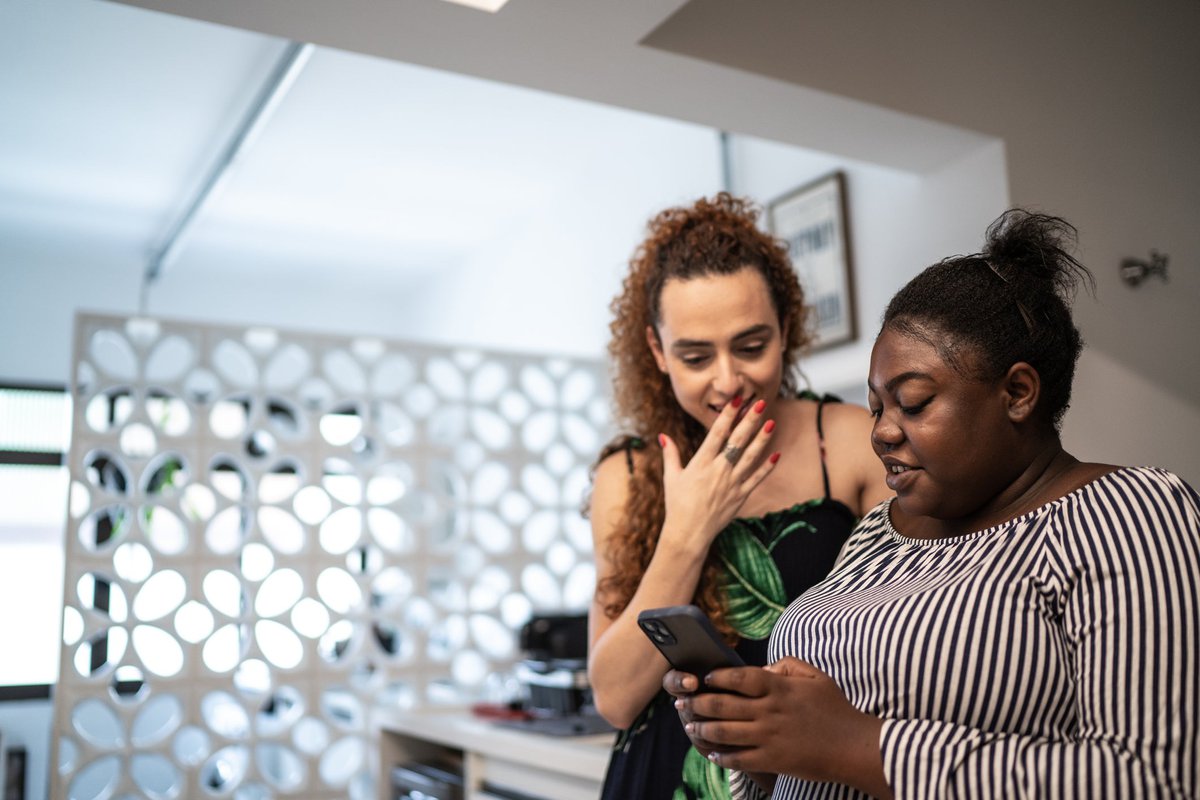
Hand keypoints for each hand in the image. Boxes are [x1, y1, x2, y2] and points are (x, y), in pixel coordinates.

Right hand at [659, 397, 778, 552]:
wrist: (688, 533)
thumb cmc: (677, 504)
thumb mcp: (671, 477)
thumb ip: (670, 454)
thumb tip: (663, 436)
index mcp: (701, 463)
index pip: (717, 433)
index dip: (728, 415)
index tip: (737, 399)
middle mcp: (718, 470)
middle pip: (737, 440)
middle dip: (750, 420)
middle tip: (761, 403)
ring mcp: (732, 483)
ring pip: (751, 457)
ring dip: (762, 439)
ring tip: (772, 422)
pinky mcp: (740, 496)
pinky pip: (756, 479)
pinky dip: (767, 467)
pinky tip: (776, 455)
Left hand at [674, 658, 889, 796]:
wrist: (855, 747)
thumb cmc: (836, 710)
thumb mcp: (816, 677)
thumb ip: (788, 665)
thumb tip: (764, 668)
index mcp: (778, 688)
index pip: (738, 677)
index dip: (716, 676)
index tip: (704, 678)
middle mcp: (769, 711)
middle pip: (722, 704)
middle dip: (698, 703)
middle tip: (682, 702)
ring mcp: (769, 737)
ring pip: (724, 732)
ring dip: (702, 729)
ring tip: (690, 726)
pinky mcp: (773, 760)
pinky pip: (739, 759)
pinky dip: (722, 756)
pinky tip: (712, 753)